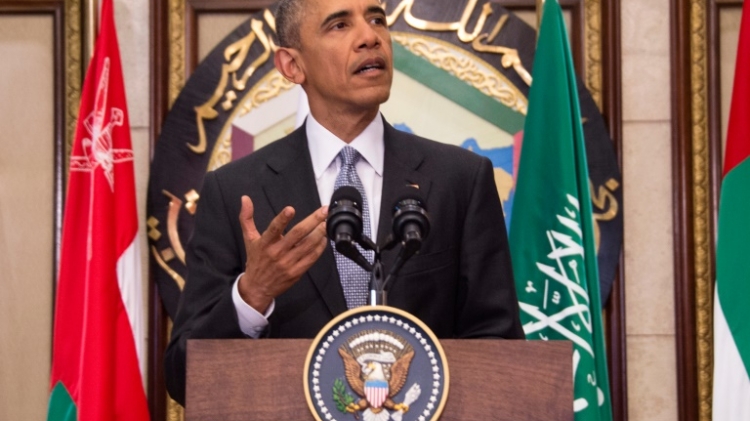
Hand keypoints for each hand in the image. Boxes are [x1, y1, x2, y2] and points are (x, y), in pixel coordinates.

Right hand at [237, 195, 327, 312]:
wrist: (257, 287)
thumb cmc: (255, 260)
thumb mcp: (249, 238)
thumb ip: (247, 218)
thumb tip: (245, 198)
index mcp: (265, 243)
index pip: (274, 229)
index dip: (282, 219)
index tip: (290, 209)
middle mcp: (277, 253)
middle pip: (297, 234)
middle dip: (312, 220)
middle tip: (323, 211)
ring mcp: (288, 263)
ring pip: (307, 245)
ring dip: (319, 233)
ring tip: (327, 223)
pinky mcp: (297, 272)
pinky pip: (311, 258)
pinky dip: (320, 247)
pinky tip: (324, 239)